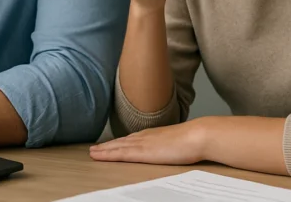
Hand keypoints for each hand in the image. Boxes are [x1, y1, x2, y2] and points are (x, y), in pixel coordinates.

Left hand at [89, 120, 205, 164]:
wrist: (197, 136)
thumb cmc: (193, 139)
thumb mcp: (179, 141)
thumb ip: (171, 144)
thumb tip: (173, 147)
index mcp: (153, 134)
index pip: (131, 139)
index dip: (119, 142)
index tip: (110, 144)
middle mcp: (144, 137)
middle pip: (121, 142)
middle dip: (107, 146)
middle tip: (94, 149)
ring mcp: (142, 143)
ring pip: (117, 147)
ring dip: (104, 150)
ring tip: (92, 152)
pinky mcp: (141, 152)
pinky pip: (119, 153)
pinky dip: (107, 154)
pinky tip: (98, 155)